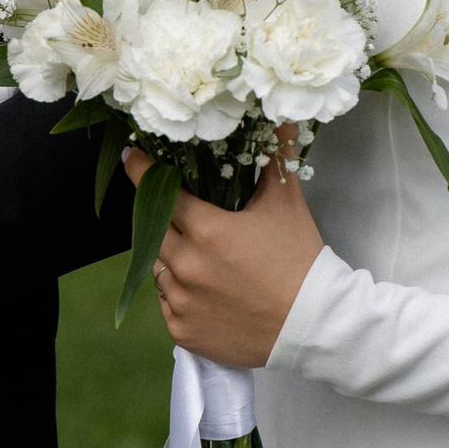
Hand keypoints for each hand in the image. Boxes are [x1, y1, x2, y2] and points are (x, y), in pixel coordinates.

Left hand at [125, 146, 325, 368]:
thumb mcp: (286, 205)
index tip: (133, 158)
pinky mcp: (184, 332)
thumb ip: (277, 156)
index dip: (143, 172)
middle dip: (165, 220)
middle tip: (184, 216)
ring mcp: (182, 303)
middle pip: (156, 233)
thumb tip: (282, 115)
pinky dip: (180, 294)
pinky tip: (206, 289)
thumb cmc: (300, 261)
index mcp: (206, 231)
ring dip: (173, 259)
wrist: (314, 327)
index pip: (160, 193)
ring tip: (203, 257)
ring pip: (159, 270)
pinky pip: (168, 305)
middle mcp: (186, 267)